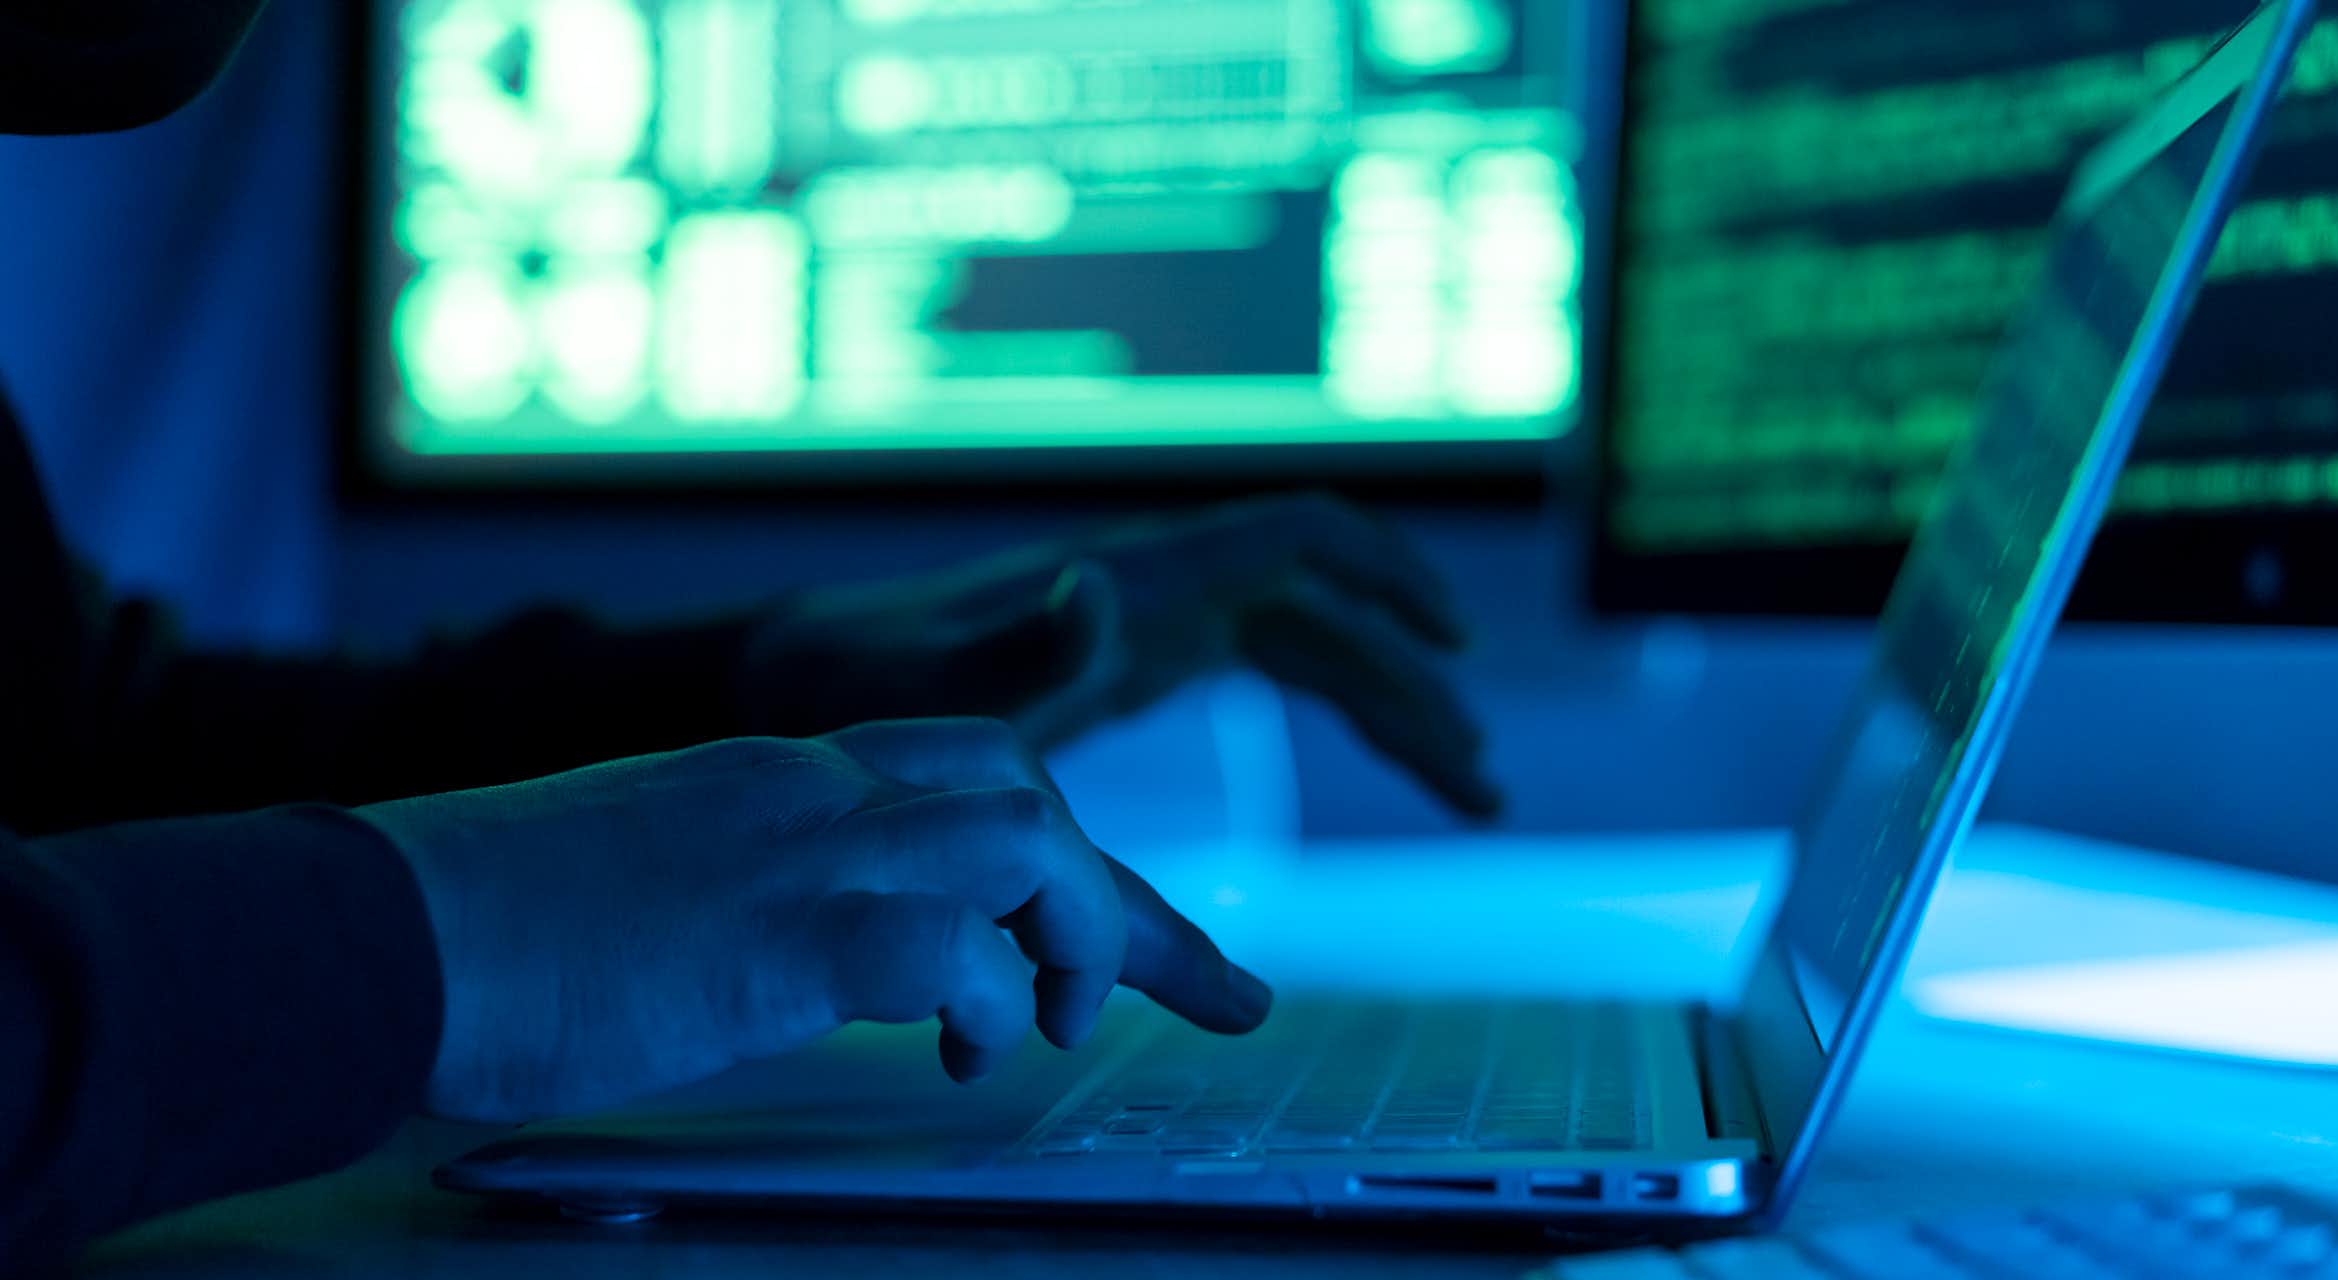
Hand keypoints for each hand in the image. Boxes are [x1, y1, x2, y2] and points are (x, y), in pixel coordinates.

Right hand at [356, 718, 1269, 1123]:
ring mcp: (791, 850)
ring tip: (1054, 1022)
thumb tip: (849, 962)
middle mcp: (806, 790)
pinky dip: (986, 997)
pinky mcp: (765, 933)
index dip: (1082, 851)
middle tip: (1204, 986)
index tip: (1158, 930)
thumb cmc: (488, 932)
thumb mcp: (658, 886)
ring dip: (1077, 928)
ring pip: (1022, 834)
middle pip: (1030, 791)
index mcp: (780, 777)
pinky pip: (940, 946)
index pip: (974, 773)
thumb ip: (765, 894)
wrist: (368, 929)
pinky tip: (970, 1049)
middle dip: (1128, 893)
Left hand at [740, 493, 1500, 816]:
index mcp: (1136, 578)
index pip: (1296, 539)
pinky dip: (1336, 706)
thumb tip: (1103, 583)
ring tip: (1468, 790)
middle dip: (1412, 687)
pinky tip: (1379, 752)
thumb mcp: (932, 685)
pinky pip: (1274, 665)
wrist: (794, 679)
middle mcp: (1160, 583)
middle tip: (1480, 788)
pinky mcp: (1139, 655)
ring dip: (1394, 708)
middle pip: (1330, 611)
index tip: (1454, 646)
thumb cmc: (856, 685)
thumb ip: (1020, 645)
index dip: (1389, 576)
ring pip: (1315, 645)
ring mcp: (1154, 617)